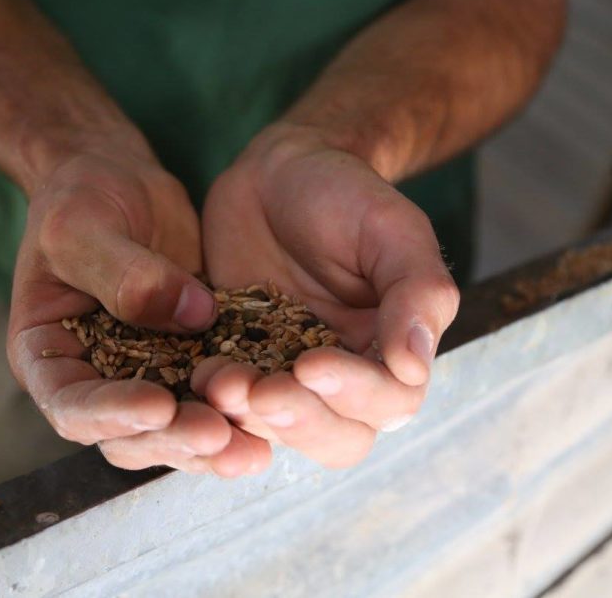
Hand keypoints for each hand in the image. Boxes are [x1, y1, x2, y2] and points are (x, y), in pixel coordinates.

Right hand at [6, 147, 271, 476]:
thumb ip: (124, 272)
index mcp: (46, 356)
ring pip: (173, 429)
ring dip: (211, 444)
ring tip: (253, 450)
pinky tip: (278, 414)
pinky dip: (240, 411)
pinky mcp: (188, 361)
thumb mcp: (82, 225)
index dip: (111, 415)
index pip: (71, 405)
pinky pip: (212, 397)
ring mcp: (142, 375)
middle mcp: (92, 380)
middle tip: (217, 436)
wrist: (118, 181)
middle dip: (173, 440)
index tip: (159, 405)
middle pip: (128, 434)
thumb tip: (191, 315)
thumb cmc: (80, 198)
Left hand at [197, 124, 458, 467]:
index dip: (353, 393)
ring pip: (277, 430)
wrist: (278, 175)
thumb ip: (417, 292)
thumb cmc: (348, 195)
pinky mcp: (236, 364)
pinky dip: (211, 401)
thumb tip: (414, 367)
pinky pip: (226, 403)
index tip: (312, 364)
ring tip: (217, 379)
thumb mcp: (392, 229)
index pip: (388, 401)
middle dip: (297, 420)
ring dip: (248, 416)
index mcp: (392, 351)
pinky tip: (194, 374)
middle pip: (336, 438)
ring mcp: (285, 376)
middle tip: (258, 390)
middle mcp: (344, 378)